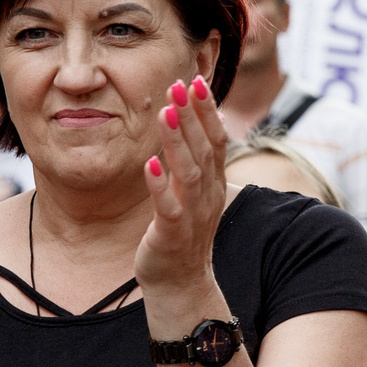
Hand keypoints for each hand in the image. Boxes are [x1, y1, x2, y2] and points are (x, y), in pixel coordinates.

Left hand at [136, 78, 232, 313]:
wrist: (181, 286)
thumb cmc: (182, 236)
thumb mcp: (195, 195)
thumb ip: (198, 162)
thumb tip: (205, 123)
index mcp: (213, 185)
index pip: (216, 140)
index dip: (208, 111)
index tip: (196, 81)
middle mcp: (208, 197)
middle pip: (205, 149)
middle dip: (193, 115)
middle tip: (180, 84)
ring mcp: (193, 216)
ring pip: (189, 172)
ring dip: (177, 141)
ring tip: (165, 112)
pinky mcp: (172, 235)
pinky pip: (168, 207)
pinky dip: (160, 186)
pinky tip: (149, 164)